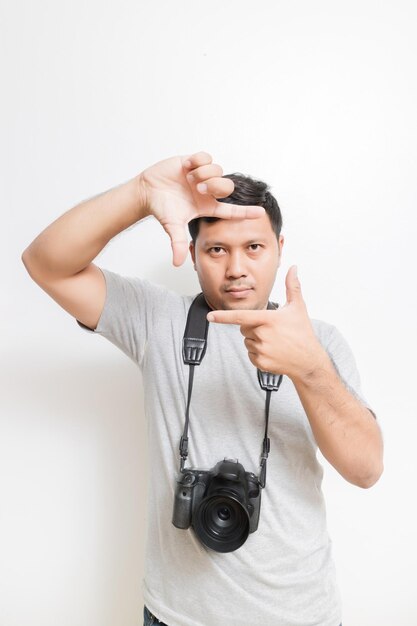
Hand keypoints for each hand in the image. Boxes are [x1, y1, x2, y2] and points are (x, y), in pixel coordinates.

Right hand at [139, 151, 264, 265]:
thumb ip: (177, 243)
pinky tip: (187, 166)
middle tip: (198, 188)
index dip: (246, 212)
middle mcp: (208, 191)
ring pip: (218, 169)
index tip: (261, 213)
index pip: (232, 210)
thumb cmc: (161, 209)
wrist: (147, 191)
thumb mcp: (172, 226)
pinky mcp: (194, 162)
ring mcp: (202, 176)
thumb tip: (177, 264)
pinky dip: (198, 161)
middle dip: (215, 185)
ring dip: (204, 173)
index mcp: (208, 206)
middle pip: (228, 186)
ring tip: (189, 177)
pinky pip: (206, 157)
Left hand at [206, 266, 328, 380]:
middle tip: (271, 330)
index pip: (241, 317)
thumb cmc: (303, 332)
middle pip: (243, 328)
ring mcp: (261, 350)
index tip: (210, 317)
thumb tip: (294, 268)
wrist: (309, 361)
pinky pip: (250, 354)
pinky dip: (258, 353)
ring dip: (256, 340)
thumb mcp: (298, 307)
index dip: (223, 317)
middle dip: (252, 327)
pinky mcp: (260, 363)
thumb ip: (292, 286)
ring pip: (247, 341)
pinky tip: (273, 352)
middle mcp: (263, 335)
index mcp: (268, 320)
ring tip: (274, 342)